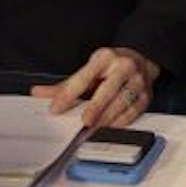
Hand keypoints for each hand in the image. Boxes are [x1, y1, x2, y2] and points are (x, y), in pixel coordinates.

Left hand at [31, 47, 159, 128]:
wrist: (142, 59)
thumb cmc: (111, 66)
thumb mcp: (89, 69)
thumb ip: (65, 85)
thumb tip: (38, 93)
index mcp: (105, 57)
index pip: (84, 77)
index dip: (69, 94)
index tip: (56, 108)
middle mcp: (124, 67)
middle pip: (108, 89)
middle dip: (95, 107)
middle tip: (83, 121)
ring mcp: (138, 81)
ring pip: (122, 102)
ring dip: (107, 118)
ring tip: (93, 129)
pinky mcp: (146, 95)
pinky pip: (134, 111)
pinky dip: (121, 121)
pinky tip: (110, 127)